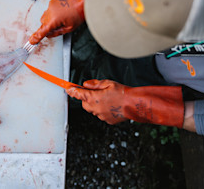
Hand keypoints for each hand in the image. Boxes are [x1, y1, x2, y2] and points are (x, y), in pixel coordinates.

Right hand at [29, 0, 101, 43]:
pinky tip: (64, 8)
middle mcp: (50, 11)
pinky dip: (56, 8)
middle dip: (49, 24)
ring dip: (53, 15)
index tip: (31, 41)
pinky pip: (52, 5)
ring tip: (64, 14)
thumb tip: (49, 34)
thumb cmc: (79, 12)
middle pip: (44, 22)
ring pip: (47, 13)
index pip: (42, 31)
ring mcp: (51, 3)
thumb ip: (57, 32)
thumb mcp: (69, 28)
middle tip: (59, 24)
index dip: (36, 37)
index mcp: (53, 20)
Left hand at [66, 79, 184, 127]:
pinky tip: (112, 105)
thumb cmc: (123, 93)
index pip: (78, 94)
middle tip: (97, 93)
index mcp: (93, 98)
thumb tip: (85, 84)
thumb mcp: (108, 83)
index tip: (68, 89)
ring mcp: (100, 115)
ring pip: (93, 109)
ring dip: (97, 104)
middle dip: (88, 98)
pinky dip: (104, 110)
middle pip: (85, 103)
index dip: (72, 91)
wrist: (135, 104)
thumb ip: (94, 84)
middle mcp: (95, 108)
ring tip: (109, 99)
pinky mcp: (107, 120)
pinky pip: (101, 114)